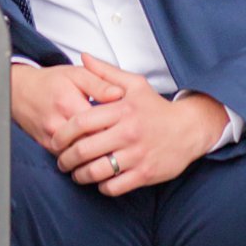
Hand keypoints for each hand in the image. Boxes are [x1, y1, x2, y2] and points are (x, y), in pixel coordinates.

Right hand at [10, 59, 123, 151]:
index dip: (117, 129)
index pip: (100, 125)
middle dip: (109, 146)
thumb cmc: (51, 82)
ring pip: (79, 156)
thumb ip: (100, 83)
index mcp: (69, 104)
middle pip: (91, 145)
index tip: (127, 129)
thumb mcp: (77, 74)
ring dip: (96, 156)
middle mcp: (58, 125)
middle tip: (123, 145)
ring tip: (111, 151)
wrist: (20, 91)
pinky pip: (68, 158)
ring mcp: (51, 139)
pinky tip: (94, 155)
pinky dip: (82, 159)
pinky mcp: (46, 147)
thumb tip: (120, 93)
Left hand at [54, 54, 227, 193]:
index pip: (80, 122)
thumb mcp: (135, 85)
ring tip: (76, 174)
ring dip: (80, 176)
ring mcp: (137, 155)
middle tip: (62, 161)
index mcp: (122, 110)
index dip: (62, 134)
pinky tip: (99, 181)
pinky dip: (102, 187)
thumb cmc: (156, 108)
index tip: (56, 140)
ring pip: (96, 172)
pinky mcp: (145, 174)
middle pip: (84, 150)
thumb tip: (84, 58)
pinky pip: (114, 187)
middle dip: (66, 159)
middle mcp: (128, 133)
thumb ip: (106, 73)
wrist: (190, 129)